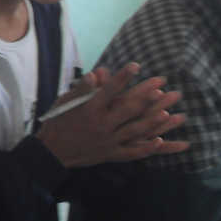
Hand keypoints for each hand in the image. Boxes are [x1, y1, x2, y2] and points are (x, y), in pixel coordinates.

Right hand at [36, 63, 188, 167]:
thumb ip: (82, 89)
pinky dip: (147, 147)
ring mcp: (108, 141)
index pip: (109, 90)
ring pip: (135, 130)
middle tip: (161, 86)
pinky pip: (132, 152)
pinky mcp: (111, 154)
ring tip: (168, 112)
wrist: (52, 152)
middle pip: (128, 109)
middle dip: (146, 96)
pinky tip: (161, 141)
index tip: (136, 65)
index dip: (123, 77)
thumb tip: (96, 73)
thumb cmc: (58, 122)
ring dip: (153, 121)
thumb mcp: (65, 102)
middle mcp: (101, 125)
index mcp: (89, 110)